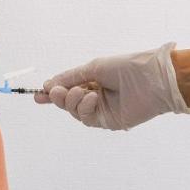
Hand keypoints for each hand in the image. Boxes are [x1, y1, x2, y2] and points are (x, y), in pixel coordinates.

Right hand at [36, 43, 189, 129]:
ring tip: (81, 92)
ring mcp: (102, 110)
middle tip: (54, 92)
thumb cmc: (127, 68)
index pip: (68, 89)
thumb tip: (49, 84)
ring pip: (74, 111)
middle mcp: (96, 97)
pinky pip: (86, 118)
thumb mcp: (94, 68)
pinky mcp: (108, 122)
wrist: (152, 79)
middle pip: (67, 103)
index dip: (52, 92)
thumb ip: (71, 77)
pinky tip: (92, 98)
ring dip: (72, 101)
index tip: (38, 94)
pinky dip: (84, 107)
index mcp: (94, 82)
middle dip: (58, 98)